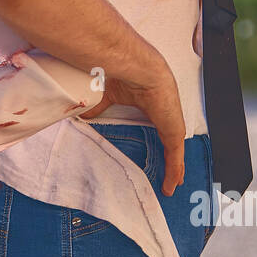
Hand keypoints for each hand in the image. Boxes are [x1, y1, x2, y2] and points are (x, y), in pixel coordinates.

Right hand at [80, 59, 185, 195]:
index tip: (158, 154)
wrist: (138, 70)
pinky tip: (171, 186)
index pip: (159, 128)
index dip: (159, 141)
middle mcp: (165, 116)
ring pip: (175, 153)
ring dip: (175, 170)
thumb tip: (81, 115)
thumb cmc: (125, 75)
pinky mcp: (174, 132)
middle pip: (171, 144)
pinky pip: (175, 157)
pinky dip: (174, 172)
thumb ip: (97, 106)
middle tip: (173, 177)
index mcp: (153, 105)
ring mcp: (172, 125)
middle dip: (173, 161)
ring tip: (172, 186)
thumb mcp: (108, 95)